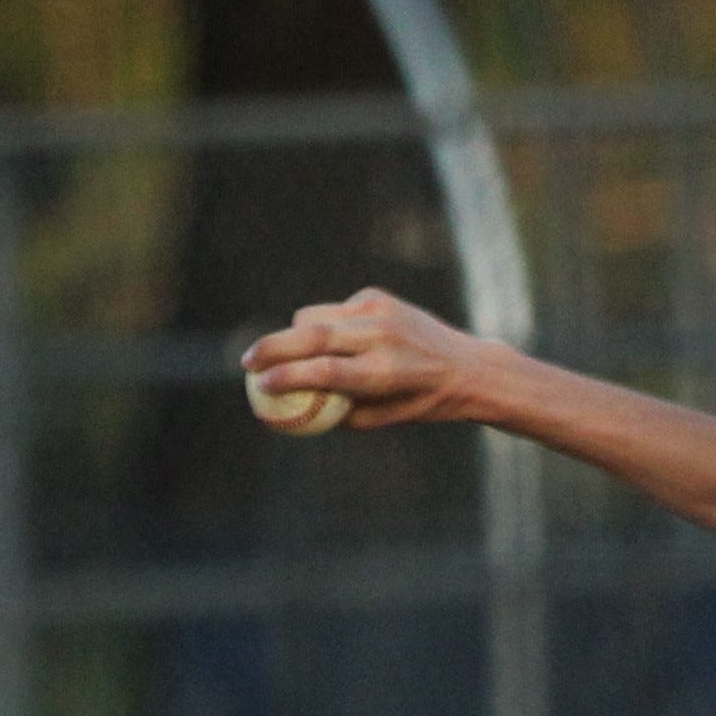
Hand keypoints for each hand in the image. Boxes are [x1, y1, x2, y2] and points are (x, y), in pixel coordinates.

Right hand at [241, 288, 519, 431]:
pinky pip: (334, 310)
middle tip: (245, 362)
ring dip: (296, 336)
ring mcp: (377, 311)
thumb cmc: (425, 402)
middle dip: (271, 348)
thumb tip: (301, 407)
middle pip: (309, 336)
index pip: (324, 372)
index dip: (287, 378)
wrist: (469, 366)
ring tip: (291, 356)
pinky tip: (342, 342)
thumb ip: (345, 412)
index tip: (260, 386)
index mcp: (384, 373)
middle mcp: (379, 337)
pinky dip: (326, 326)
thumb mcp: (389, 418)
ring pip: (315, 317)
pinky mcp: (375, 296)